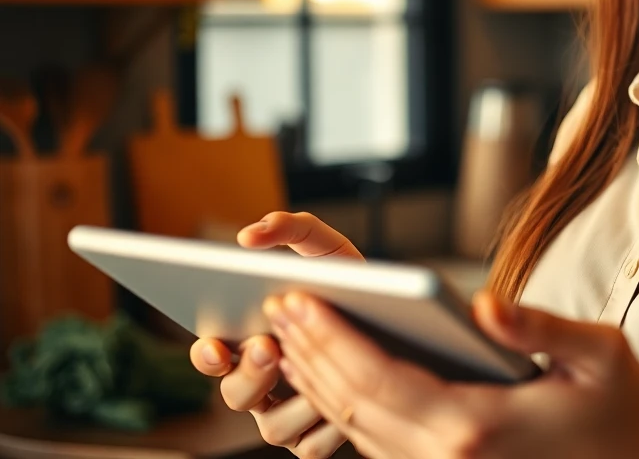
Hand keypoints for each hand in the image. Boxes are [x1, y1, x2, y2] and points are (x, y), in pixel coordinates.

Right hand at [189, 212, 363, 457]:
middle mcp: (261, 383)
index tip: (215, 343)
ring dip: (293, 401)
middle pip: (235, 395)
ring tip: (319, 372)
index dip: (206, 355)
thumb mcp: (323, 247)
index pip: (211, 356)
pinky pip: (312, 445)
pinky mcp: (318, 439)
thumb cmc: (349, 282)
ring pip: (272, 426)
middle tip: (268, 345)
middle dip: (248, 373)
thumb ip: (288, 229)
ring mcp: (286, 415)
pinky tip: (349, 401)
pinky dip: (327, 426)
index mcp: (248, 341)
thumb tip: (251, 235)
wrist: (403, 318)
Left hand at [265, 288, 638, 458]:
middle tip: (277, 305)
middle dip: (310, 353)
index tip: (297, 298)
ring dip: (319, 381)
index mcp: (476, 425)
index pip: (377, 379)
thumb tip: (481, 304)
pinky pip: (379, 444)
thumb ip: (538, 327)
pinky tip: (332, 375)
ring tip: (291, 334)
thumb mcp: (599, 354)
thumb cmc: (622, 408)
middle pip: (354, 405)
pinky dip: (346, 407)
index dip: (330, 337)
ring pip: (358, 430)